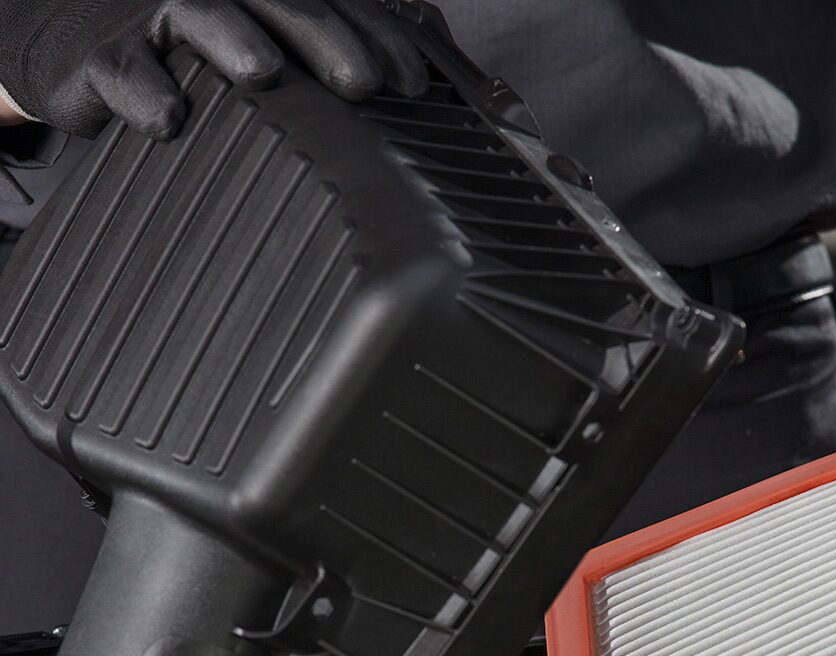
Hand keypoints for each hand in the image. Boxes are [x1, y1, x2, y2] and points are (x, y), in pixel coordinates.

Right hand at [0, 0, 427, 140]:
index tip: (412, 84)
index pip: (330, 2)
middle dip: (324, 35)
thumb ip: (321, 71)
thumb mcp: (258, 53)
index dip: (375, 36)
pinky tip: (170, 116)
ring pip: (197, 12)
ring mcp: (152, 16)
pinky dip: (143, 89)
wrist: (75, 45)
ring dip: (232, 39)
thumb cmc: (186, 58)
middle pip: (276, 0)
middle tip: (361, 82)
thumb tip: (401, 99)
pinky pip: (120, 66)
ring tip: (264, 72)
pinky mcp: (100, 55)